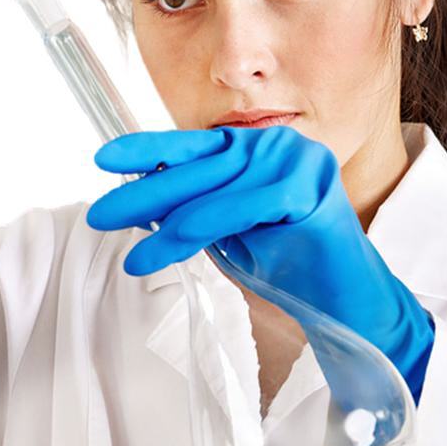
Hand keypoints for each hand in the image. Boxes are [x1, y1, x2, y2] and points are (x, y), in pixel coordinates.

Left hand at [86, 124, 435, 405]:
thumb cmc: (288, 264)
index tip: (103, 159)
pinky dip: (199, 229)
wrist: (345, 302)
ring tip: (135, 258)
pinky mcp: (308, 188)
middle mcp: (277, 144)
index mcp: (257, 147)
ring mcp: (297, 160)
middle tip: (101, 216)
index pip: (194, 145)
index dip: (148, 149)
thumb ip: (194, 208)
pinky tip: (165, 248)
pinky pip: (240, 208)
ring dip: (166, 227)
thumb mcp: (230, 230)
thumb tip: (139, 201)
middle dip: (144, 194)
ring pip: (213, 191)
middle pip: (198, 167)